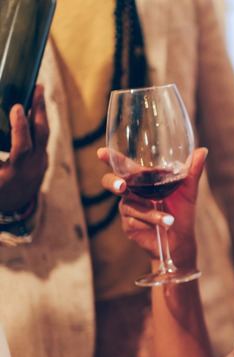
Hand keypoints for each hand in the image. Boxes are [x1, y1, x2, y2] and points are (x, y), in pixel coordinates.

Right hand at [0, 86, 48, 211]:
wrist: (12, 206)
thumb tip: (5, 134)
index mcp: (17, 172)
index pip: (23, 146)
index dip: (20, 126)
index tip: (16, 106)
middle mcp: (34, 167)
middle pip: (41, 135)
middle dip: (39, 110)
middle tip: (37, 88)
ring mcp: (41, 163)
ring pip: (45, 135)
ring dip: (40, 112)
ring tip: (37, 91)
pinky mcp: (43, 160)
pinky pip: (43, 137)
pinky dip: (38, 121)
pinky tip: (33, 107)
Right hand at [99, 147, 207, 266]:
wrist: (181, 239)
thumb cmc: (182, 211)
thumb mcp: (189, 190)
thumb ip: (192, 171)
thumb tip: (202, 150)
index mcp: (143, 181)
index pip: (124, 166)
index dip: (110, 159)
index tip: (101, 152)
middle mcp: (132, 193)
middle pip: (112, 182)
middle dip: (113, 182)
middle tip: (122, 186)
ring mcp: (128, 209)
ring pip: (130, 206)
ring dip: (151, 214)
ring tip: (170, 220)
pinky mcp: (129, 226)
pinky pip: (134, 221)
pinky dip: (151, 223)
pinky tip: (162, 227)